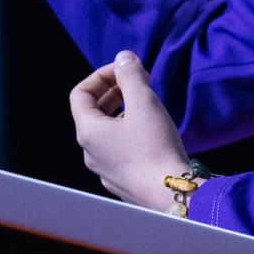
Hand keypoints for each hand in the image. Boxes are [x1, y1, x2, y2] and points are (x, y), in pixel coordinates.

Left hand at [69, 52, 190, 212]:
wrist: (172, 195)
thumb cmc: (155, 148)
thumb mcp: (144, 102)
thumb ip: (131, 76)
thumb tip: (124, 57)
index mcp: (89, 132)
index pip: (81, 94)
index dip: (101, 75)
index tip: (126, 70)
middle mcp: (90, 153)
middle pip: (93, 112)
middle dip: (114, 92)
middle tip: (139, 82)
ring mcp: (105, 170)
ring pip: (107, 132)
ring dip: (123, 112)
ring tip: (147, 106)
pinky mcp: (122, 181)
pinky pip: (118, 149)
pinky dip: (130, 133)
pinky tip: (152, 133)